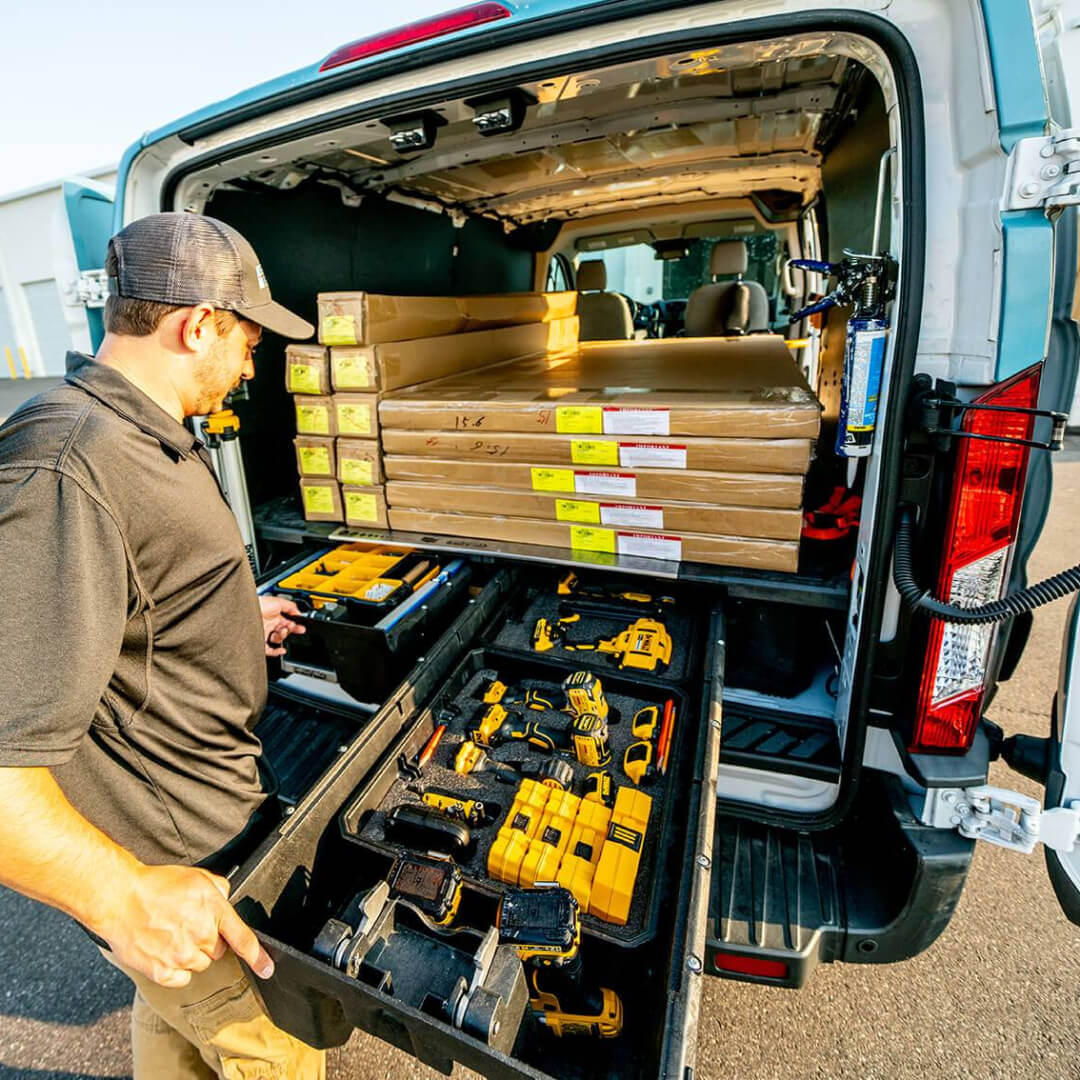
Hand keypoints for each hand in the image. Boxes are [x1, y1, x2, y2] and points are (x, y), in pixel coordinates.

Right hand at [99, 863, 273, 987]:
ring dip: (191, 954)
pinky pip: (181, 979)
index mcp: (213, 909)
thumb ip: (219, 890)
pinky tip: (163, 949)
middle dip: (209, 940)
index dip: (258, 956)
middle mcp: (201, 934)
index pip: (243, 938)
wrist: (120, 898)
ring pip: (200, 965)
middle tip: (187, 925)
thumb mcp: (197, 877)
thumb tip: (225, 900)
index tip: (267, 968)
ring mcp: (181, 955)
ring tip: (171, 935)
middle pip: (218, 950)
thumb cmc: (156, 885)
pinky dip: (175, 969)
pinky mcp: (163, 972)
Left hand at [259, 595, 305, 656]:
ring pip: (278, 640)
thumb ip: (291, 607)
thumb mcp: (279, 602)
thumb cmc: (258, 604)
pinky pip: (268, 650)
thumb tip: (299, 613)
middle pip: (284, 631)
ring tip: (283, 630)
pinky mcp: (259, 641)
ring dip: (284, 636)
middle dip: (290, 630)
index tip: (301, 627)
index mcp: (273, 615)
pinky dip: (276, 652)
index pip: (287, 622)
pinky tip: (282, 650)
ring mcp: (264, 633)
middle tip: (294, 628)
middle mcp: (268, 625)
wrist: (245, 611)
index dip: (295, 625)